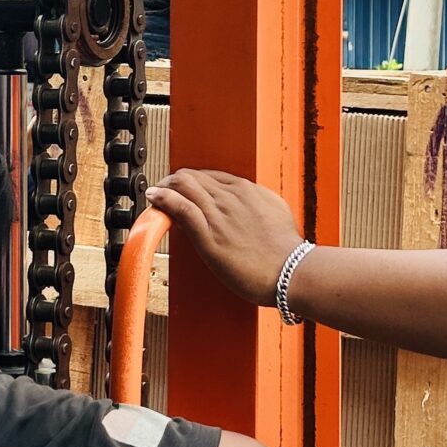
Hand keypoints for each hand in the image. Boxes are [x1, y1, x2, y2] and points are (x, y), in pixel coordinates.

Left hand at [146, 169, 299, 306]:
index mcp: (246, 190)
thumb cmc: (285, 250)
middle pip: (192, 176)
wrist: (291, 271)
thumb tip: (246, 201)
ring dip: (164, 187)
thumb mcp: (275, 212)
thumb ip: (256, 202)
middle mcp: (231, 197)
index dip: (192, 180)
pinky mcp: (209, 236)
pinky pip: (181, 207)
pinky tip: (155, 198)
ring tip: (155, 194)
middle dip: (173, 181)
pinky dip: (163, 199)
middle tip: (163, 190)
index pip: (210, 175)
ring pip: (183, 186)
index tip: (184, 189)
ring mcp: (219, 215)